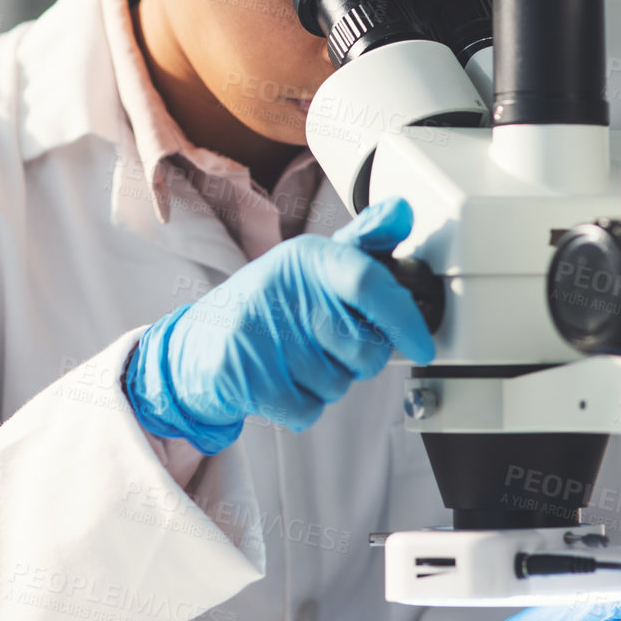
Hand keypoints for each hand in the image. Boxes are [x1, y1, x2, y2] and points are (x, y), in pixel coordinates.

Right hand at [123, 196, 436, 454]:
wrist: (197, 345)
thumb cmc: (266, 306)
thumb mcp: (311, 267)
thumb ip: (362, 245)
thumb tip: (403, 210)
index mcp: (305, 257)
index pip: (367, 280)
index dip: (404, 317)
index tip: (423, 344)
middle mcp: (282, 288)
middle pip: (363, 348)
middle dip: (359, 361)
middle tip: (331, 346)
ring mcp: (260, 333)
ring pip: (338, 384)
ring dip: (327, 383)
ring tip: (296, 359)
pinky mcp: (245, 376)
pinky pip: (308, 409)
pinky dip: (302, 405)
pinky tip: (281, 381)